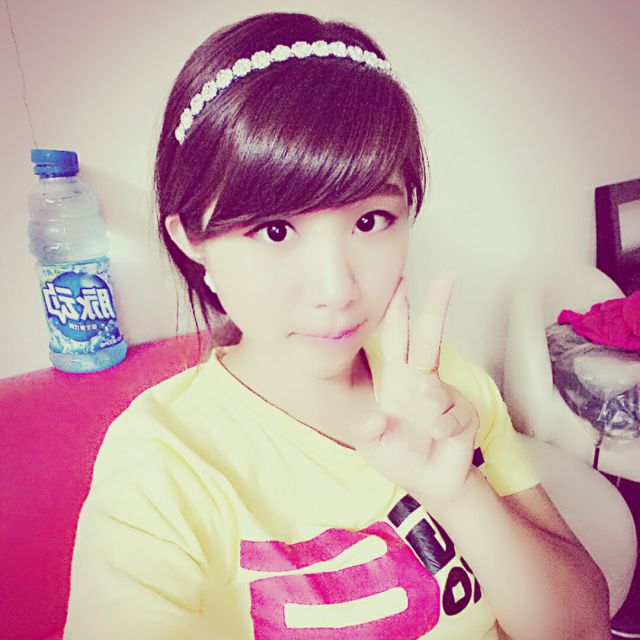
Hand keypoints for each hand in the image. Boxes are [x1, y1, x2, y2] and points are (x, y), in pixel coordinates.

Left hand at [353, 272, 479, 507]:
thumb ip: (368, 430)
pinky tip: (436, 439)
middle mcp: (422, 381)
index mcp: (397, 380)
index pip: (397, 340)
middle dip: (436, 307)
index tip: (400, 285)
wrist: (428, 482)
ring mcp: (445, 395)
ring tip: (422, 433)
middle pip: (429, 338)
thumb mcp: (371, 442)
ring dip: (424, 414)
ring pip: (433, 391)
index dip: (397, 314)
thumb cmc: (398, 454)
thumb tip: (379, 418)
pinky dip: (439, 431)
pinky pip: (449, 418)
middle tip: (446, 277)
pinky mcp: (464, 414)